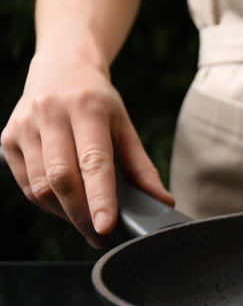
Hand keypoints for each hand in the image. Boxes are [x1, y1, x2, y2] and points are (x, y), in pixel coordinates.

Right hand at [1, 51, 173, 247]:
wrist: (61, 69)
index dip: (99, 197)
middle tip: (100, 236)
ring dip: (64, 213)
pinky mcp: (7, 139)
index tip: (106, 226)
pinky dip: (46, 203)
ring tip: (85, 221)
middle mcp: (50, 114)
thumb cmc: (98, 102)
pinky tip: (65, 206)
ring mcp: (24, 126)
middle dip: (81, 215)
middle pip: (61, 178)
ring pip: (39, 186)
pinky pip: (25, 184)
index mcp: (87, 109)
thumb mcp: (125, 127)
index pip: (93, 161)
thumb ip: (142, 167)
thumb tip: (163, 202)